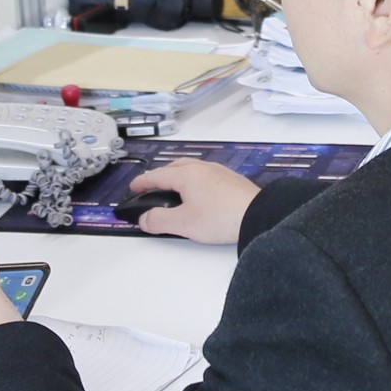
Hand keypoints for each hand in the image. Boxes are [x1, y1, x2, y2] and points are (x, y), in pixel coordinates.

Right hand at [131, 159, 256, 244]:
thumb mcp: (183, 223)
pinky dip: (194, 182)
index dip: (142, 182)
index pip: (157, 175)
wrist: (259, 215)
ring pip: (192, 169)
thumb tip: (144, 219)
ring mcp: (220, 172)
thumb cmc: (219, 218)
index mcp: (187, 174)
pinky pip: (206, 176)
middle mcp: (203, 168)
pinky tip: (199, 195)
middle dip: (161, 176)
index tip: (132, 188)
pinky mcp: (232, 180)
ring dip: (179, 178)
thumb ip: (158, 220)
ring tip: (174, 193)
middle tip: (152, 189)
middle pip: (175, 167)